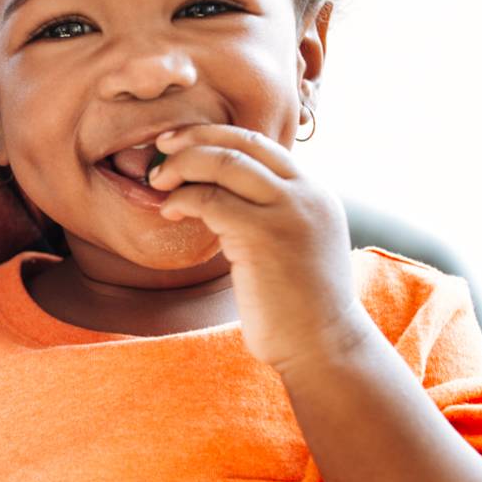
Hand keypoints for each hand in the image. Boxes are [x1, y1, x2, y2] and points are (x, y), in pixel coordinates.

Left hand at [148, 124, 371, 369]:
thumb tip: (224, 195)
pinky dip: (183, 198)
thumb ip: (272, 214)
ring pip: (223, 162)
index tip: (181, 143)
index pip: (260, 142)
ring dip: (182, 166)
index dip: (215, 135)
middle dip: (194, 138)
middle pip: (241, 142)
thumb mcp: (295, 244)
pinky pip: (211, 200)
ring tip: (158, 181)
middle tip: (161, 148)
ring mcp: (287, 212)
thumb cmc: (299, 305)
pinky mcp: (263, 236)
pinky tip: (170, 211)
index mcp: (314, 192)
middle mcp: (306, 194)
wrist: (324, 346)